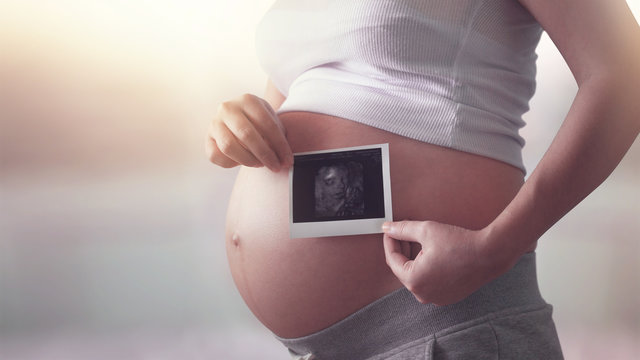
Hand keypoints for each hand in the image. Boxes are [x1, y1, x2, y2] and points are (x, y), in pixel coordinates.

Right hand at [205, 93, 293, 171]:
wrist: (241, 118)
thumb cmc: (260, 123)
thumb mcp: (271, 121)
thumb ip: (277, 136)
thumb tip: (284, 159)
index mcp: (248, 100)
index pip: (267, 124)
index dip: (280, 145)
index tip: (288, 160)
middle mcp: (228, 108)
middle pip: (246, 135)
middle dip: (265, 155)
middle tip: (276, 167)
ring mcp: (215, 122)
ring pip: (229, 147)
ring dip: (248, 160)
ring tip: (260, 164)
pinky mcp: (208, 138)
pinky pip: (216, 156)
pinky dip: (231, 163)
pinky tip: (243, 162)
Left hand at [382, 220, 511, 305]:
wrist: (489, 254)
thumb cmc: (460, 243)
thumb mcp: (426, 231)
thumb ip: (403, 230)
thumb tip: (387, 228)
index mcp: (414, 280)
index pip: (392, 259)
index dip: (390, 242)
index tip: (391, 230)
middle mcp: (423, 294)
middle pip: (403, 268)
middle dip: (402, 249)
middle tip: (403, 232)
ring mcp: (435, 298)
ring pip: (416, 275)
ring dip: (414, 258)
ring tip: (418, 240)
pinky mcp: (446, 297)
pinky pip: (429, 282)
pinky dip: (426, 268)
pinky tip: (431, 253)